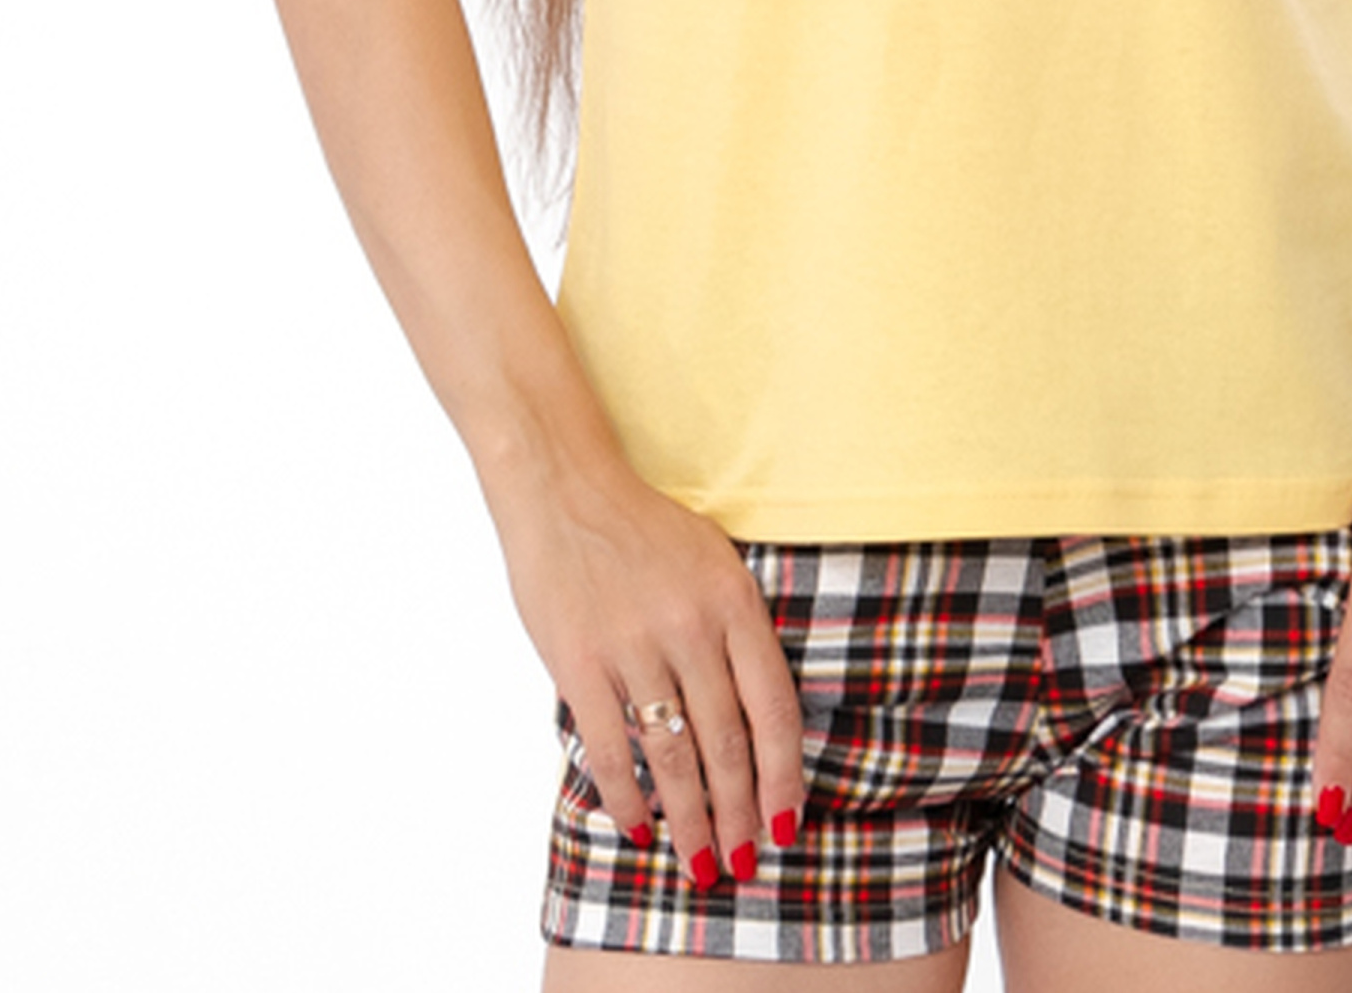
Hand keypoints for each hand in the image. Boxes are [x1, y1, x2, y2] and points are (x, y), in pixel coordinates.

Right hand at [487, 453, 805, 888]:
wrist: (564, 486)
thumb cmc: (645, 528)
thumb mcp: (714, 561)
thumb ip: (737, 631)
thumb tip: (757, 718)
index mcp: (734, 602)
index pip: (774, 709)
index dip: (784, 776)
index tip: (786, 823)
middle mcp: (691, 628)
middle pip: (727, 745)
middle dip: (739, 816)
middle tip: (742, 864)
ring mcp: (634, 647)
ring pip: (673, 758)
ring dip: (689, 822)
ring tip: (698, 866)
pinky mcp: (579, 662)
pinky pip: (609, 748)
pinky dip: (626, 797)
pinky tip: (639, 826)